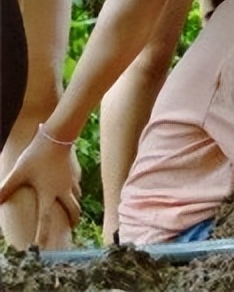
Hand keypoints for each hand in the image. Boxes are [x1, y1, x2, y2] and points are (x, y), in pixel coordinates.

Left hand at [0, 130, 81, 246]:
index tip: (41, 246)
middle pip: (73, 210)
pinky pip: (77, 187)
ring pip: (77, 199)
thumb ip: (5, 189)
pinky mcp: (74, 173)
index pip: (46, 219)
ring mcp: (71, 181)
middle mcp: (63, 190)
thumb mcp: (18, 173)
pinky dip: (75, 192)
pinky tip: (72, 190)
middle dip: (73, 220)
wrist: (57, 137)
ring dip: (75, 207)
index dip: (43, 233)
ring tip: (73, 211)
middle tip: (71, 228)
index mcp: (49, 194)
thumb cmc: (36, 156)